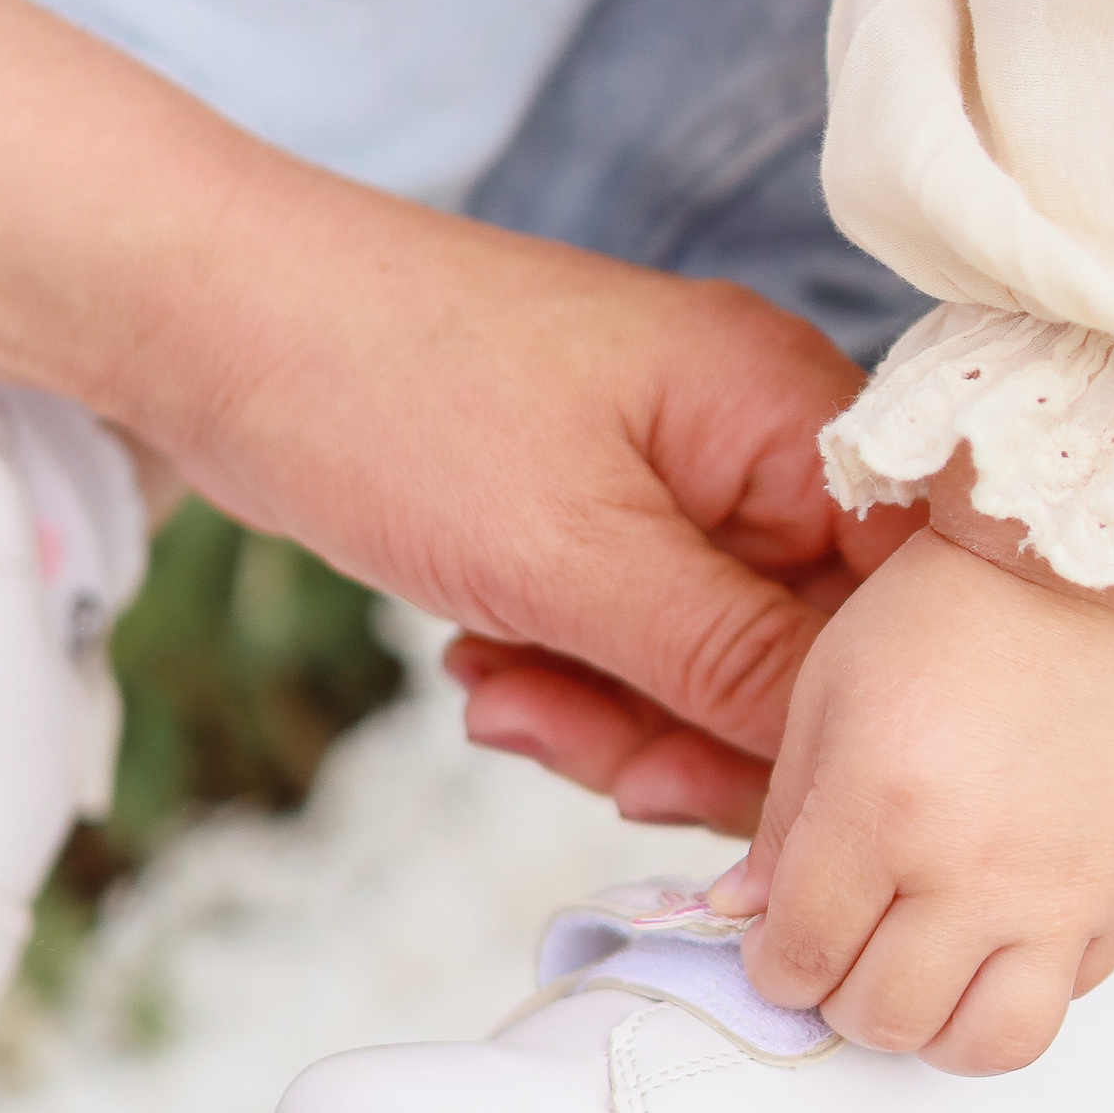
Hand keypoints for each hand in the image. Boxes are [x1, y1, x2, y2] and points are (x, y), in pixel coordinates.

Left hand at [148, 209, 904, 785]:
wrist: (212, 317)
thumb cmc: (389, 395)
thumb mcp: (571, 559)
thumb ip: (729, 663)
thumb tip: (856, 762)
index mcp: (789, 411)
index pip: (901, 602)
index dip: (841, 719)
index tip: (739, 795)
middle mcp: (755, 435)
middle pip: (809, 648)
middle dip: (696, 730)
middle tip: (597, 760)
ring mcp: (676, 473)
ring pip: (712, 662)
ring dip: (613, 714)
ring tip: (505, 699)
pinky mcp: (598, 511)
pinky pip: (636, 639)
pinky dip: (569, 679)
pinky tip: (486, 674)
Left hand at [702, 517, 1113, 1072]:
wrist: (1078, 574)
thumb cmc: (935, 620)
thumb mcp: (824, 698)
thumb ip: (782, 825)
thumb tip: (742, 915)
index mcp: (880, 813)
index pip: (801, 958)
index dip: (774, 966)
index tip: (779, 942)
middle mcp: (973, 872)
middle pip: (886, 1018)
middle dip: (843, 998)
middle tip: (845, 951)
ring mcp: (1064, 893)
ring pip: (987, 1046)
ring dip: (936, 1026)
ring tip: (923, 973)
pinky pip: (1069, 997)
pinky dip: (1020, 985)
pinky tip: (997, 932)